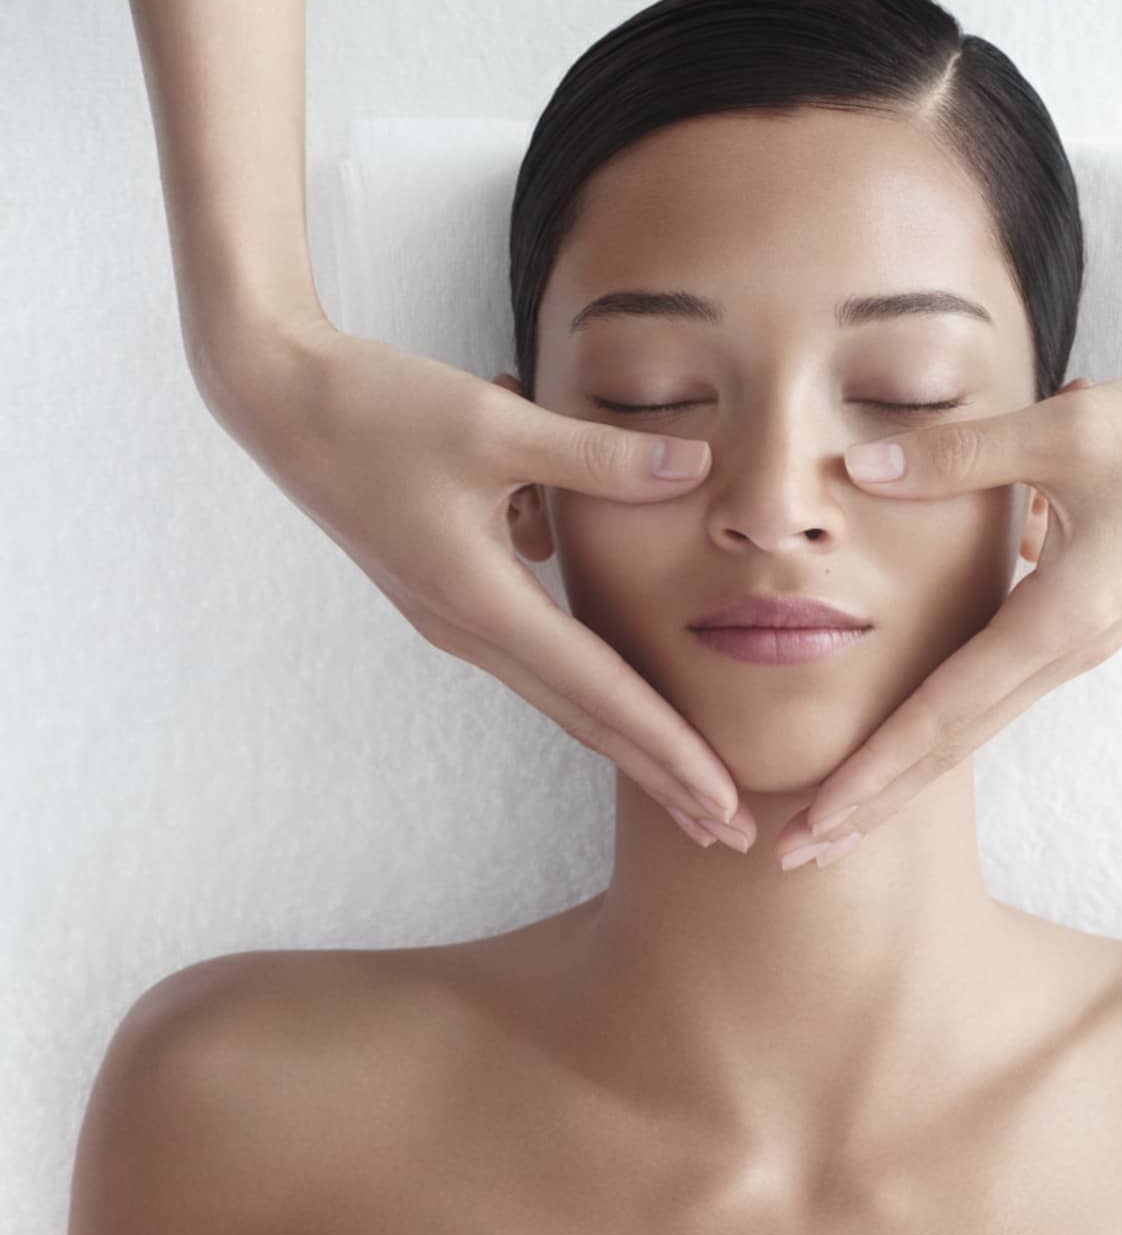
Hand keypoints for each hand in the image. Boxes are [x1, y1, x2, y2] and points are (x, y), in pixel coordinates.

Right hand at [190, 313, 752, 844]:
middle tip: (730, 836)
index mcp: (482, 603)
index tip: (724, 804)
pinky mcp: (447, 597)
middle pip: (586, 720)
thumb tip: (698, 466)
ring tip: (690, 779)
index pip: (600, 694)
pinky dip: (587, 669)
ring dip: (629, 735)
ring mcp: (453, 620)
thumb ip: (601, 458)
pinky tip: (615, 648)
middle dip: (662, 777)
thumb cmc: (379, 406)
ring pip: (561, 692)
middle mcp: (468, 630)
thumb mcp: (497, 424)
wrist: (278, 399)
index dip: (670, 751)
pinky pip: (535, 646)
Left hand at [773, 351, 1121, 869]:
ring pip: (973, 723)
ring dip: (903, 769)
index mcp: (1059, 624)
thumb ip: (955, 456)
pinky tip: (907, 730)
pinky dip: (942, 721)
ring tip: (839, 809)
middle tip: (798, 854)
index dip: (871, 772)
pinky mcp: (1087, 621)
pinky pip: (998, 687)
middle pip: (950, 745)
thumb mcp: (1066, 433)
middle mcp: (1067, 652)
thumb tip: (855, 469)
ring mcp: (1080, 644)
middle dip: (873, 802)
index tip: (811, 823)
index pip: (941, 716)